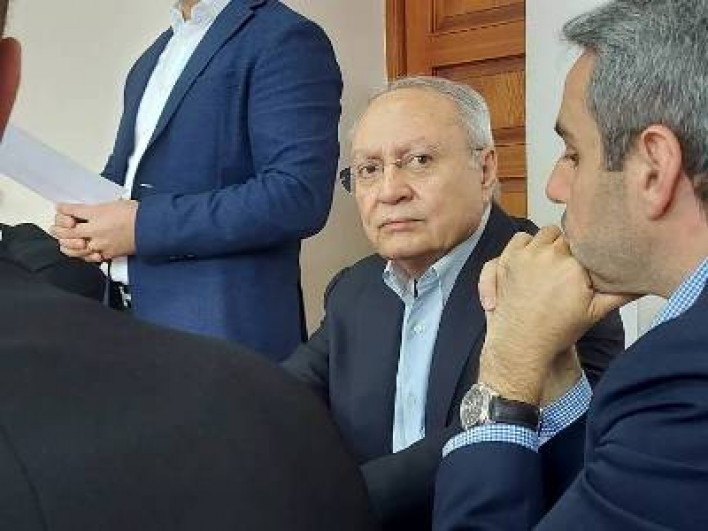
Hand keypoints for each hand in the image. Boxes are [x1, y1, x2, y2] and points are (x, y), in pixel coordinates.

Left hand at [50, 200, 137, 262]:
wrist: (151, 228)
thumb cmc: (137, 214)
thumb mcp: (116, 203)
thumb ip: (100, 208)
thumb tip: (91, 210)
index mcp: (97, 213)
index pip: (72, 210)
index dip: (63, 209)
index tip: (60, 208)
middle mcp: (96, 229)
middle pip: (68, 231)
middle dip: (58, 229)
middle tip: (55, 228)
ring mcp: (100, 244)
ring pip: (75, 248)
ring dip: (66, 245)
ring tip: (63, 242)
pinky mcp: (108, 254)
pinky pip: (90, 257)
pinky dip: (82, 255)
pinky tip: (80, 252)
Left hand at [476, 227, 627, 403]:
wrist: (521, 344)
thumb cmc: (556, 330)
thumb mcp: (595, 312)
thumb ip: (621, 293)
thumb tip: (645, 281)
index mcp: (574, 265)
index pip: (585, 239)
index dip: (587, 247)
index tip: (586, 258)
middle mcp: (549, 255)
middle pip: (564, 235)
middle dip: (567, 248)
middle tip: (568, 266)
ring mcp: (524, 256)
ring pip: (541, 235)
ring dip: (546, 244)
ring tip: (549, 264)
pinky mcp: (506, 260)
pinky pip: (518, 240)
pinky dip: (522, 247)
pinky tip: (528, 260)